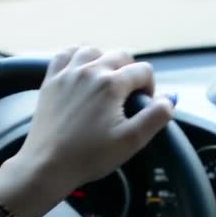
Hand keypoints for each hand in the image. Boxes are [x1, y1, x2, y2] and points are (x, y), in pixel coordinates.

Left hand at [0, 47, 173, 216]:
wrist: (47, 165)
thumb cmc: (89, 156)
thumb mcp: (131, 141)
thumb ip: (156, 117)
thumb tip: (168, 101)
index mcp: (111, 84)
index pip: (143, 71)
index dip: (150, 87)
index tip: (143, 106)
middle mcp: (89, 71)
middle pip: (120, 55)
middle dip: (131, 72)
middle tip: (128, 97)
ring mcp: (67, 73)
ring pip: (93, 50)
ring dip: (105, 61)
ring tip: (107, 82)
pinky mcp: (50, 80)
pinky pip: (66, 54)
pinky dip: (77, 57)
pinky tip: (81, 70)